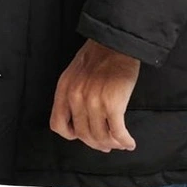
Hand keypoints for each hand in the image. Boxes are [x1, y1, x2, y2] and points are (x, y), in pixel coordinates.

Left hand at [49, 38, 139, 152]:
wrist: (118, 40)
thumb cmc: (101, 52)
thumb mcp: (76, 71)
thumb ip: (74, 92)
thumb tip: (83, 117)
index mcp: (65, 88)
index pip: (58, 125)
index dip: (71, 134)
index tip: (83, 135)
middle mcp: (76, 97)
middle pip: (83, 134)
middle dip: (96, 143)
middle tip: (106, 145)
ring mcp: (94, 102)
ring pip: (100, 136)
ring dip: (112, 144)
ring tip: (120, 143)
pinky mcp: (113, 104)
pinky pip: (117, 131)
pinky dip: (124, 141)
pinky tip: (129, 142)